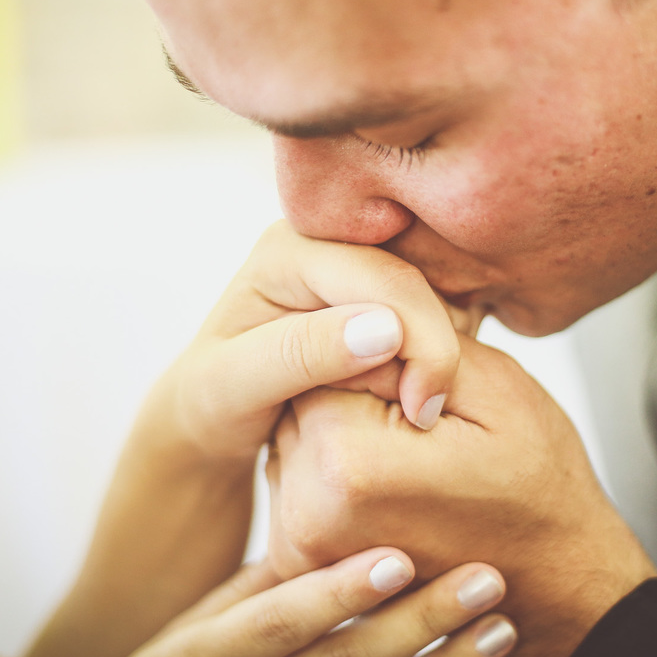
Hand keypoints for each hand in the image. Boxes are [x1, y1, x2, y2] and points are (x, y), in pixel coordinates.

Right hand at [124, 549, 517, 656]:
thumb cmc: (228, 643)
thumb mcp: (227, 607)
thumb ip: (275, 563)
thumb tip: (333, 470)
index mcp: (202, 651)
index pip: (273, 623)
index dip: (334, 595)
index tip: (400, 558)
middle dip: (415, 624)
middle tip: (486, 579)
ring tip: (503, 624)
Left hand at [143, 220, 470, 471]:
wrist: (213, 412)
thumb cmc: (214, 401)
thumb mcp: (236, 385)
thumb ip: (301, 353)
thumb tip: (387, 330)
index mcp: (289, 248)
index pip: (382, 278)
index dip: (419, 339)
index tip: (422, 410)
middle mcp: (329, 241)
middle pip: (416, 280)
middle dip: (436, 347)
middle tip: (427, 416)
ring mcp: (358, 264)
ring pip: (434, 294)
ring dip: (443, 349)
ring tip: (421, 407)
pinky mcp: (379, 292)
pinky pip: (433, 312)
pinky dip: (438, 352)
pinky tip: (424, 390)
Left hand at [266, 335, 656, 656]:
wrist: (554, 580)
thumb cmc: (537, 485)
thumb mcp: (494, 386)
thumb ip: (413, 341)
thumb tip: (355, 315)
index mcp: (348, 459)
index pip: (326, 353)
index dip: (380, 352)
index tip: (425, 389)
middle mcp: (306, 509)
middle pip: (300, 395)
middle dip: (350, 390)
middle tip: (421, 425)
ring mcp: (299, 543)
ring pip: (295, 434)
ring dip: (340, 429)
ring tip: (410, 460)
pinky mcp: (301, 559)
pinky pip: (298, 477)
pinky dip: (334, 468)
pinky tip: (389, 483)